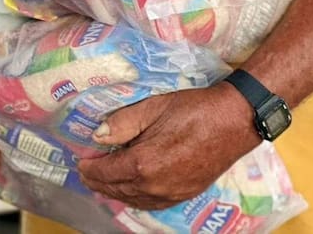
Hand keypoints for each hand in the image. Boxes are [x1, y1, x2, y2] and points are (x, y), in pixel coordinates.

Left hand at [78, 84, 259, 210]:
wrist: (233, 122)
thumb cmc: (193, 110)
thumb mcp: (153, 108)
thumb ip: (122, 123)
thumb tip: (97, 135)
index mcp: (143, 163)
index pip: (105, 172)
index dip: (89, 168)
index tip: (79, 162)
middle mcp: (154, 185)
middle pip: (116, 189)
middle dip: (98, 181)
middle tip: (85, 172)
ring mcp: (171, 194)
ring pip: (133, 199)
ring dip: (114, 191)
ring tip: (102, 182)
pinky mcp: (184, 195)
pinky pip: (151, 203)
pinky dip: (135, 198)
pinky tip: (130, 191)